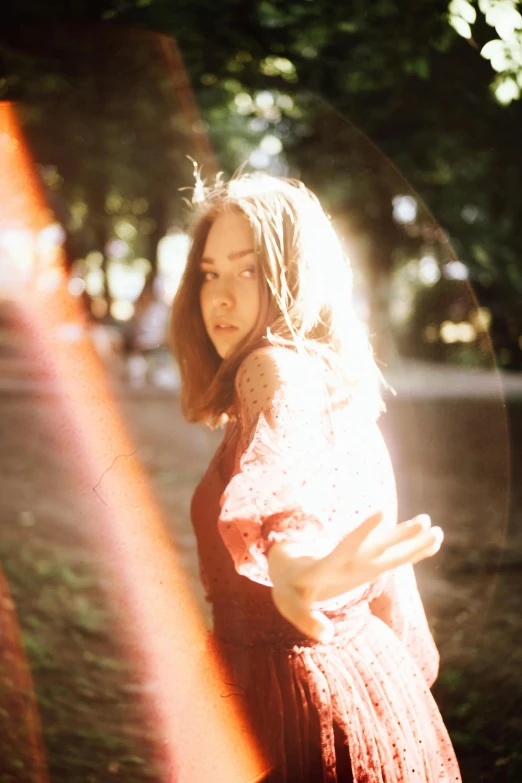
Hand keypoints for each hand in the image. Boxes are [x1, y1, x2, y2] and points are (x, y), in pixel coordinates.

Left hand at [268, 512, 442, 642]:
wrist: (291, 568)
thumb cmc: (289, 588)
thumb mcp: (290, 605)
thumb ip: (307, 620)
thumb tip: (327, 635)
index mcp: (327, 565)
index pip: (346, 546)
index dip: (362, 531)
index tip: (380, 513)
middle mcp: (348, 559)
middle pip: (376, 546)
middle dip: (399, 535)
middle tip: (424, 520)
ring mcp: (361, 561)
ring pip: (389, 548)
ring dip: (409, 538)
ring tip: (433, 526)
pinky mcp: (369, 565)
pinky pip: (395, 556)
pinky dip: (413, 550)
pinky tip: (433, 542)